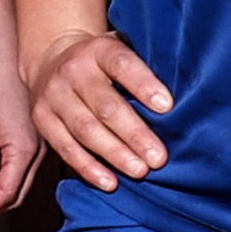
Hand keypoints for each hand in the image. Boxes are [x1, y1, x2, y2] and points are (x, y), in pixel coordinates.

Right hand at [29, 27, 174, 183]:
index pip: (122, 64)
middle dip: (134, 134)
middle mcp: (73, 71)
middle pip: (105, 105)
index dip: (144, 85)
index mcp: (99, 50)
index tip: (167, 106)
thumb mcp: (122, 50)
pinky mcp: (42, 119)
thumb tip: (188, 99)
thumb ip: (145, 69)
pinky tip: (110, 182)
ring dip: (114, 153)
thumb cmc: (104, 63)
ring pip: (85, 129)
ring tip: (140, 171)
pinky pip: (65, 147)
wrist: (51, 58)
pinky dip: (88, 167)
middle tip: (159, 158)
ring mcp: (54, 96)